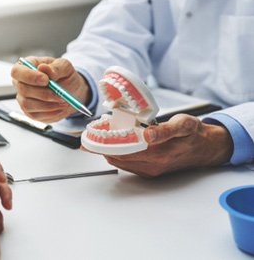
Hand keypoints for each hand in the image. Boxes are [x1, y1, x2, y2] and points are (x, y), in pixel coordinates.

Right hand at [11, 56, 90, 122]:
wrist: (72, 91)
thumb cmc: (65, 75)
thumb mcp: (65, 67)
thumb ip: (55, 67)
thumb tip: (43, 68)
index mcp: (26, 67)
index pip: (17, 71)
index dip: (29, 76)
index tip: (46, 80)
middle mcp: (20, 83)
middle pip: (23, 89)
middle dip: (44, 93)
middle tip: (60, 94)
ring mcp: (23, 98)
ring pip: (28, 104)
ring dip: (48, 105)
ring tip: (63, 101)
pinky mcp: (30, 112)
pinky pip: (35, 115)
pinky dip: (50, 112)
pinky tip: (60, 107)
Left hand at [103, 114, 233, 177]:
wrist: (205, 148)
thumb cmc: (193, 134)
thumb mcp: (183, 125)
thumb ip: (165, 130)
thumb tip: (147, 135)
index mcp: (158, 153)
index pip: (122, 150)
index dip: (104, 144)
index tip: (90, 137)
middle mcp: (152, 165)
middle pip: (117, 157)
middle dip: (102, 147)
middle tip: (90, 136)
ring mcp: (150, 170)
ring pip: (121, 162)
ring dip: (108, 151)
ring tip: (99, 138)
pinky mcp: (150, 171)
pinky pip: (127, 164)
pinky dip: (117, 155)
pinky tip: (114, 145)